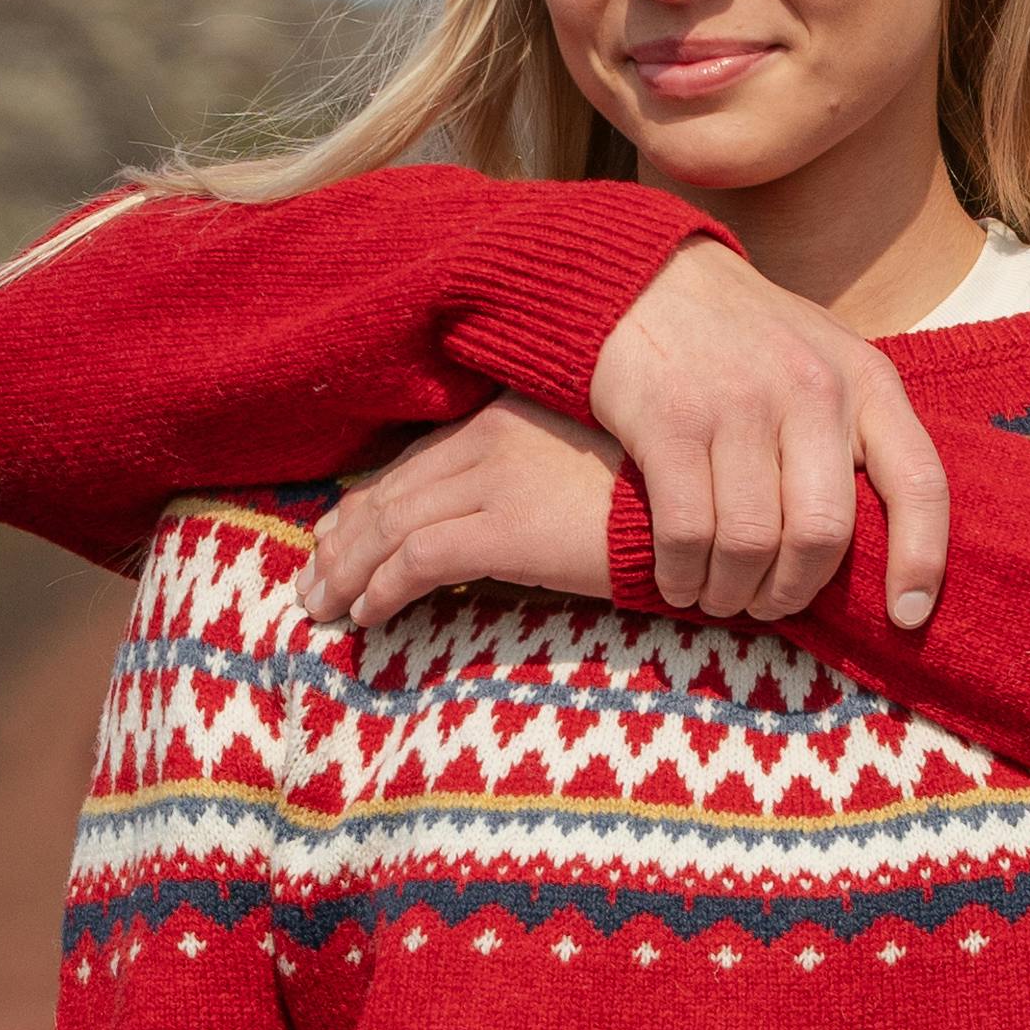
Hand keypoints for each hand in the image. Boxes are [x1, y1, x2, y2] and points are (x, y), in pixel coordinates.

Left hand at [304, 401, 638, 634]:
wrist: (716, 505)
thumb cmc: (671, 492)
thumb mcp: (602, 466)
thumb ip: (552, 474)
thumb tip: (526, 511)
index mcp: (513, 415)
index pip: (421, 458)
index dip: (372, 500)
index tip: (340, 533)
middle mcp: (493, 438)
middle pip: (393, 488)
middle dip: (344, 539)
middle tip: (312, 579)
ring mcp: (496, 480)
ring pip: (391, 523)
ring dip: (348, 571)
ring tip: (321, 607)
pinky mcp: (507, 528)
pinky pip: (419, 558)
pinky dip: (383, 587)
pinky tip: (367, 614)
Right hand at [587, 241, 950, 626]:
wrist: (643, 276)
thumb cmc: (744, 337)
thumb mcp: (823, 358)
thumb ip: (856, 432)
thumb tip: (887, 539)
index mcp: (866, 380)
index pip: (919, 482)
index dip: (922, 559)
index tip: (906, 615)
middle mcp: (812, 389)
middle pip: (823, 534)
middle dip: (795, 590)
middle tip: (771, 603)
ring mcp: (740, 403)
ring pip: (750, 543)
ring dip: (732, 593)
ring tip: (719, 596)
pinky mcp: (670, 419)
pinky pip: (688, 532)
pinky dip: (683, 575)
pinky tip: (677, 579)